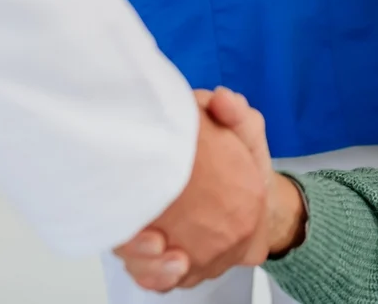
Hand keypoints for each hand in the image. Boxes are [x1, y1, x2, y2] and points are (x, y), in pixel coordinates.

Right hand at [114, 92, 268, 291]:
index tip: (142, 206)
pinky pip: (149, 274)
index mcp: (155, 166)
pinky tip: (178, 272)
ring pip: (130, 254)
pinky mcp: (162, 257)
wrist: (260, 202)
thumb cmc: (242, 162)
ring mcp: (150, 230)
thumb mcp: (243, 130)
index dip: (119, 190)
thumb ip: (235, 113)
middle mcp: (145, 199)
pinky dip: (158, 278)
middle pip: (117, 221)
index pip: (118, 176)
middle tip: (156, 242)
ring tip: (177, 262)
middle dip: (131, 240)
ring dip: (148, 264)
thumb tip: (223, 99)